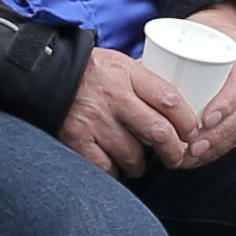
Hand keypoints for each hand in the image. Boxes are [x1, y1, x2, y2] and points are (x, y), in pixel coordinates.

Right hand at [54, 45, 190, 176]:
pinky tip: (114, 166)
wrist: (44, 73)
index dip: (187, 122)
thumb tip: (179, 108)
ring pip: (134, 156)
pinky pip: (106, 167)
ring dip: (141, 165)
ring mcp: (95, 121)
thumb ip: (146, 83)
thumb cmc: (89, 71)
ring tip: (138, 163)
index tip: (191, 132)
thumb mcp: (120, 64)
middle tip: (175, 158)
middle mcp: (114, 98)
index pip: (170, 100)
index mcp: (128, 74)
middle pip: (159, 133)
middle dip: (174, 152)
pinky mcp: (77, 139)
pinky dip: (114, 171)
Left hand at [169, 6, 235, 159]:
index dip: (226, 104)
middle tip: (191, 147)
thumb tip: (134, 69)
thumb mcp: (193, 36)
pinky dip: (219, 149)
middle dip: (216, 136)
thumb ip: (172, 51)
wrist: (224, 34)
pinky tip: (200, 158)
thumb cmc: (202, 36)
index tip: (206, 120)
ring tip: (190, 156)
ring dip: (215, 147)